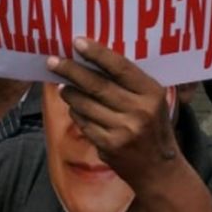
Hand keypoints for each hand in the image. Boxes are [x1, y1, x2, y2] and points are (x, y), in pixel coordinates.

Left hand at [47, 37, 178, 190]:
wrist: (158, 168)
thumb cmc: (154, 126)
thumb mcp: (153, 100)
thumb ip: (132, 83)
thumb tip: (95, 59)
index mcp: (152, 93)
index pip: (121, 67)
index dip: (97, 53)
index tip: (78, 42)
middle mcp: (138, 110)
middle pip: (97, 85)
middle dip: (71, 71)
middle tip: (53, 61)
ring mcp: (122, 130)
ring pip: (86, 105)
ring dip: (69, 93)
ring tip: (62, 85)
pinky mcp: (109, 146)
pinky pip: (84, 123)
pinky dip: (76, 113)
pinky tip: (74, 107)